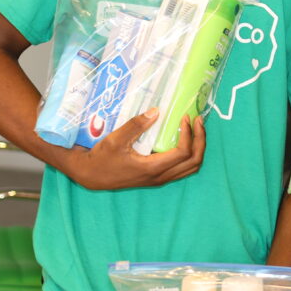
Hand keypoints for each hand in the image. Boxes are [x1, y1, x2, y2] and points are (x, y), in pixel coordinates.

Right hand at [66, 110, 205, 189]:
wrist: (90, 176)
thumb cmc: (101, 158)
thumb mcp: (115, 139)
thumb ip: (136, 125)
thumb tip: (156, 111)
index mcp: (152, 168)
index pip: (183, 152)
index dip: (189, 134)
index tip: (186, 117)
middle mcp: (160, 177)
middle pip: (194, 162)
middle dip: (200, 140)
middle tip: (198, 120)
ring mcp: (159, 180)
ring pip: (190, 168)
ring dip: (197, 148)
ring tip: (196, 129)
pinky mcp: (156, 178)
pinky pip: (182, 169)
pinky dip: (189, 155)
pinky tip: (184, 139)